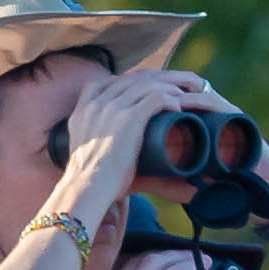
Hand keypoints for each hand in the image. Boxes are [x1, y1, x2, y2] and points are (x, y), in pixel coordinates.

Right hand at [55, 65, 220, 224]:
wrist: (86, 191)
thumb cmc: (89, 181)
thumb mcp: (85, 153)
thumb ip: (95, 139)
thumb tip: (111, 145)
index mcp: (83, 110)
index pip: (109, 82)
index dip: (132, 81)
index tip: (149, 88)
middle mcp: (96, 104)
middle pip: (134, 78)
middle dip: (159, 78)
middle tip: (178, 85)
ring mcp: (112, 109)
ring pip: (148, 84)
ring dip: (171, 87)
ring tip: (185, 96)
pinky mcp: (129, 118)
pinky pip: (157, 98)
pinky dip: (171, 100)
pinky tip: (178, 109)